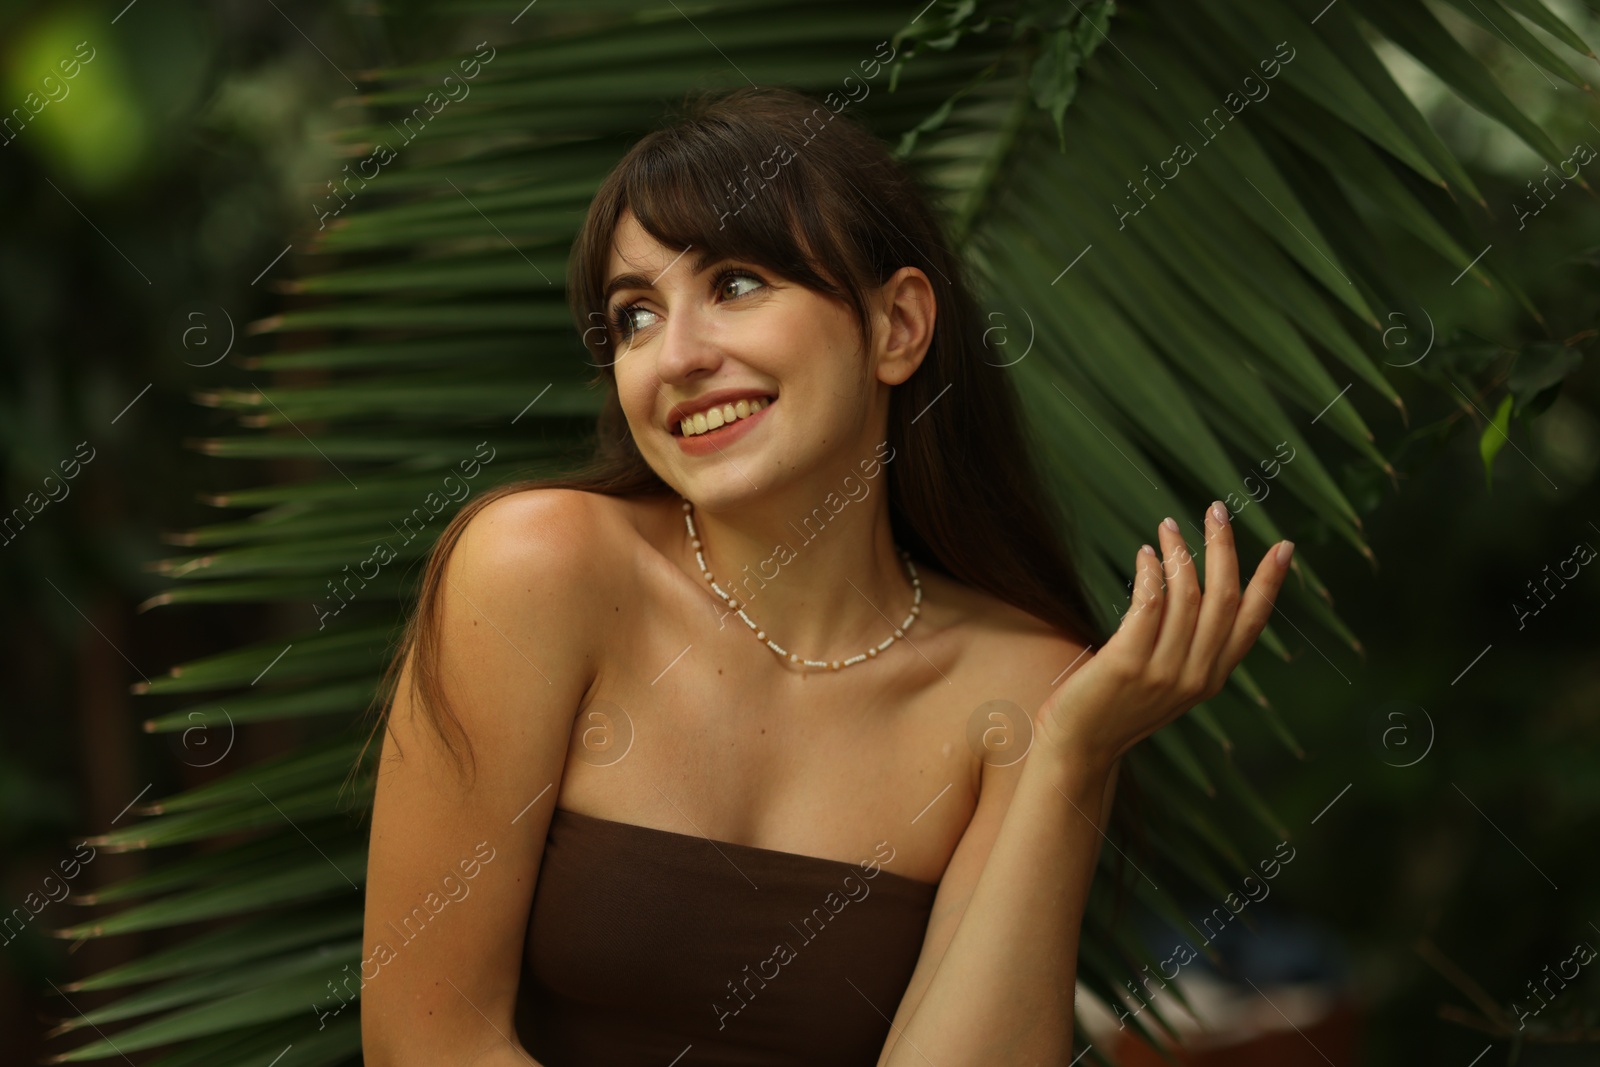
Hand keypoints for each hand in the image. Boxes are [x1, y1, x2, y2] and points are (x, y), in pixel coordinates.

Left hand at [1034, 501, 1292, 772]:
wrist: (1078, 747)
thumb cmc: (1116, 706)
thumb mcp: (1166, 680)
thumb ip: (1188, 647)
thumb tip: (1196, 587)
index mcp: (1211, 677)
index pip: (1251, 622)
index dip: (1270, 583)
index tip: (1285, 547)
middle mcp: (1195, 675)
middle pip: (1223, 598)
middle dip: (1224, 548)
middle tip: (1216, 510)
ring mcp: (1163, 671)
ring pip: (1187, 595)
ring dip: (1180, 553)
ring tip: (1168, 526)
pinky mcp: (1128, 664)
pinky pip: (1150, 605)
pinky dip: (1152, 573)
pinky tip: (1145, 554)